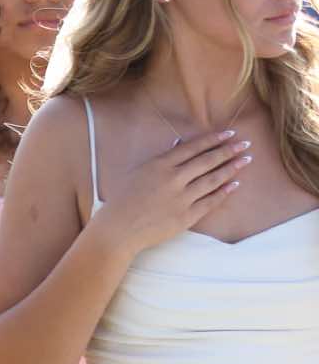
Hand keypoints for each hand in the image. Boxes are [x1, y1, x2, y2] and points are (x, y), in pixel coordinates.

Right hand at [89, 126, 248, 258]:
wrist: (118, 230)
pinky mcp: (186, 216)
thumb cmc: (122, 200)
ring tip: (246, 160)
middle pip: (207, 161)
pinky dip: (224, 192)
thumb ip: (160, 159)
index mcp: (160, 166)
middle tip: (245, 144)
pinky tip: (234, 185)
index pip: (192, 148)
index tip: (229, 133)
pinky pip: (210, 202)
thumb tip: (178, 144)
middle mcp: (173, 179)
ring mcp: (182, 198)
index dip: (213, 140)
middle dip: (228, 151)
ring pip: (212, 180)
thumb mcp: (136, 173)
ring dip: (231, 169)